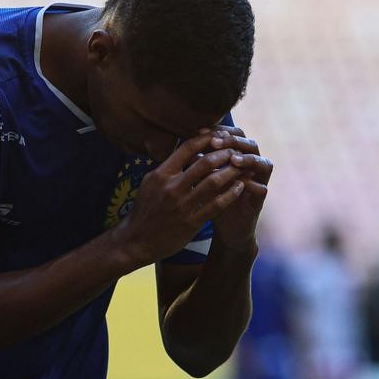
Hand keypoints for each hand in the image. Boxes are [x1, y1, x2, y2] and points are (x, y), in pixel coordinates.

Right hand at [114, 130, 249, 263]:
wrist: (135, 241)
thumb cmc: (144, 210)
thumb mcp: (150, 183)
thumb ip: (167, 167)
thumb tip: (185, 151)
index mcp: (161, 174)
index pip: (188, 148)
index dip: (207, 139)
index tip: (220, 137)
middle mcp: (171, 187)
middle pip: (205, 163)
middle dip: (224, 154)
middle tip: (236, 152)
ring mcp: (182, 205)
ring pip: (214, 182)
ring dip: (231, 172)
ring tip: (243, 167)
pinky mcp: (191, 223)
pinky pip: (216, 205)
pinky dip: (230, 194)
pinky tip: (239, 187)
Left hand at [204, 125, 271, 250]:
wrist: (225, 228)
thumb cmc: (212, 199)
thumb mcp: (202, 180)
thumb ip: (198, 163)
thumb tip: (186, 146)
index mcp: (238, 156)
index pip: (234, 134)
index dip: (220, 131)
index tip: (201, 132)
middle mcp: (252, 166)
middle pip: (251, 143)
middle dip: (235, 141)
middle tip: (217, 143)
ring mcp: (259, 182)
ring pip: (264, 163)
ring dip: (249, 159)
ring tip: (233, 160)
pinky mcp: (260, 200)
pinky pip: (262, 188)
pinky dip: (252, 184)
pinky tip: (240, 183)